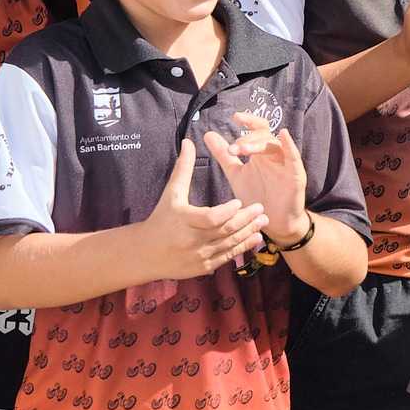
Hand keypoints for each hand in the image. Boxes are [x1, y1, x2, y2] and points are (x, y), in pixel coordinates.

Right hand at [137, 139, 269, 280]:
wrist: (146, 254)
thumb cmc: (160, 219)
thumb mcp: (171, 193)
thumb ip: (183, 168)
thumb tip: (188, 142)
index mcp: (184, 221)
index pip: (210, 218)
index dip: (227, 212)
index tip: (239, 201)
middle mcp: (192, 241)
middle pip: (224, 231)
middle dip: (245, 220)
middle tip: (261, 208)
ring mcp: (199, 257)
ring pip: (229, 245)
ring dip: (248, 233)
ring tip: (263, 221)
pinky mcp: (203, 268)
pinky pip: (227, 258)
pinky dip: (242, 248)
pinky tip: (255, 238)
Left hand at [204, 111, 311, 242]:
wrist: (272, 222)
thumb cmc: (257, 196)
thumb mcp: (236, 174)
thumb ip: (224, 155)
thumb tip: (208, 134)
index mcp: (260, 152)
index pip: (256, 129)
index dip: (248, 121)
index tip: (234, 117)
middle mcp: (274, 154)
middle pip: (265, 135)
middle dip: (249, 137)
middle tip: (234, 148)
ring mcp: (286, 164)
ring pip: (275, 145)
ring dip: (259, 144)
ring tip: (243, 149)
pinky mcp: (296, 175)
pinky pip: (294, 158)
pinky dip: (290, 146)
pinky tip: (284, 135)